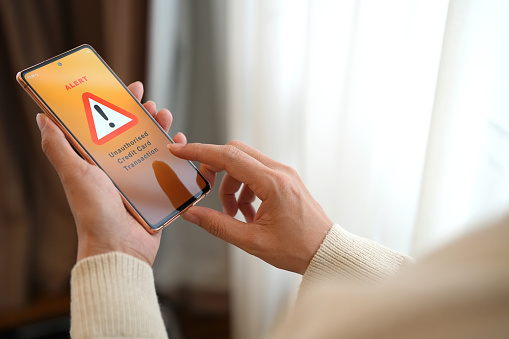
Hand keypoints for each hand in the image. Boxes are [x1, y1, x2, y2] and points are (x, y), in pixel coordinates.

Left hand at [37, 81, 185, 264]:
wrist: (119, 247)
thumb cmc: (94, 212)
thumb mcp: (74, 173)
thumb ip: (58, 146)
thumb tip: (43, 118)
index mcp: (97, 162)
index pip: (107, 125)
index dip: (117, 105)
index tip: (129, 89)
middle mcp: (117, 169)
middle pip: (133, 133)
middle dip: (143, 115)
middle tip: (151, 104)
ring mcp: (138, 181)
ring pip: (152, 148)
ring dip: (160, 130)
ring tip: (166, 118)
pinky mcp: (156, 193)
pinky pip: (168, 169)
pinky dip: (176, 155)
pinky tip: (179, 145)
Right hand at [168, 141, 332, 273]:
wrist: (325, 251)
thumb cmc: (296, 249)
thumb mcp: (252, 241)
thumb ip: (218, 225)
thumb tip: (190, 213)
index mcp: (272, 183)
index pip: (229, 156)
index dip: (200, 152)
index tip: (179, 151)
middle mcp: (280, 171)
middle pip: (236, 153)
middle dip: (215, 169)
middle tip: (205, 191)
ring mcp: (285, 174)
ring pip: (245, 164)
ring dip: (231, 185)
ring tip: (233, 215)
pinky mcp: (286, 180)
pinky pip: (257, 173)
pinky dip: (244, 188)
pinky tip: (247, 214)